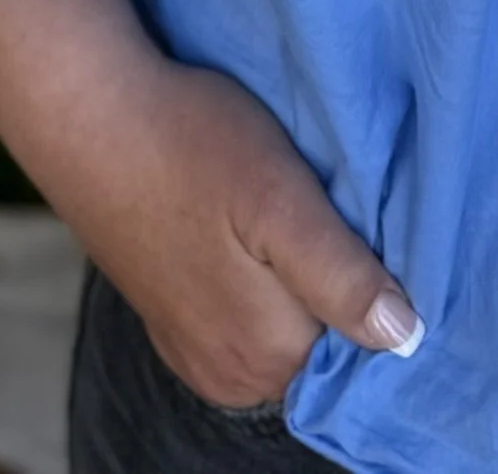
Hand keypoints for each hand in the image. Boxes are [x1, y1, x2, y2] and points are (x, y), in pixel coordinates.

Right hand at [49, 46, 422, 408]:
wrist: (92, 119)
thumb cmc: (193, 145)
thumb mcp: (282, 199)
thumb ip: (341, 278)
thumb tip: (404, 338)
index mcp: (270, 357)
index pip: (363, 348)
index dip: (382, 289)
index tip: (377, 231)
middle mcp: (235, 376)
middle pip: (325, 343)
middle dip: (342, 287)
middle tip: (337, 210)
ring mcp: (198, 354)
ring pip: (286, 330)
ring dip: (301, 285)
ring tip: (295, 214)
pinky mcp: (174, 323)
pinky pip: (245, 321)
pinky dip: (260, 285)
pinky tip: (252, 233)